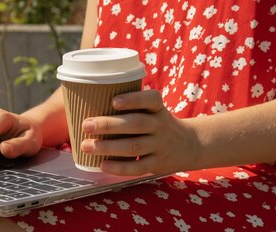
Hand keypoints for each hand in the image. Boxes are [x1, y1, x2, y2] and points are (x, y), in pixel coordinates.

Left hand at [80, 90, 198, 175]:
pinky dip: (119, 167)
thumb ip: (131, 106)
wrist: (189, 145)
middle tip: (86, 125)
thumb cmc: (158, 123)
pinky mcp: (157, 164)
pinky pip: (137, 167)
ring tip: (86, 146)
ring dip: (108, 147)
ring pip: (134, 146)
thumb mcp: (153, 110)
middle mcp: (161, 126)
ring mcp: (160, 146)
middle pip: (136, 124)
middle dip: (109, 125)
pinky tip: (102, 164)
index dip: (133, 99)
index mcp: (158, 109)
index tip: (113, 101)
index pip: (151, 99)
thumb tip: (88, 100)